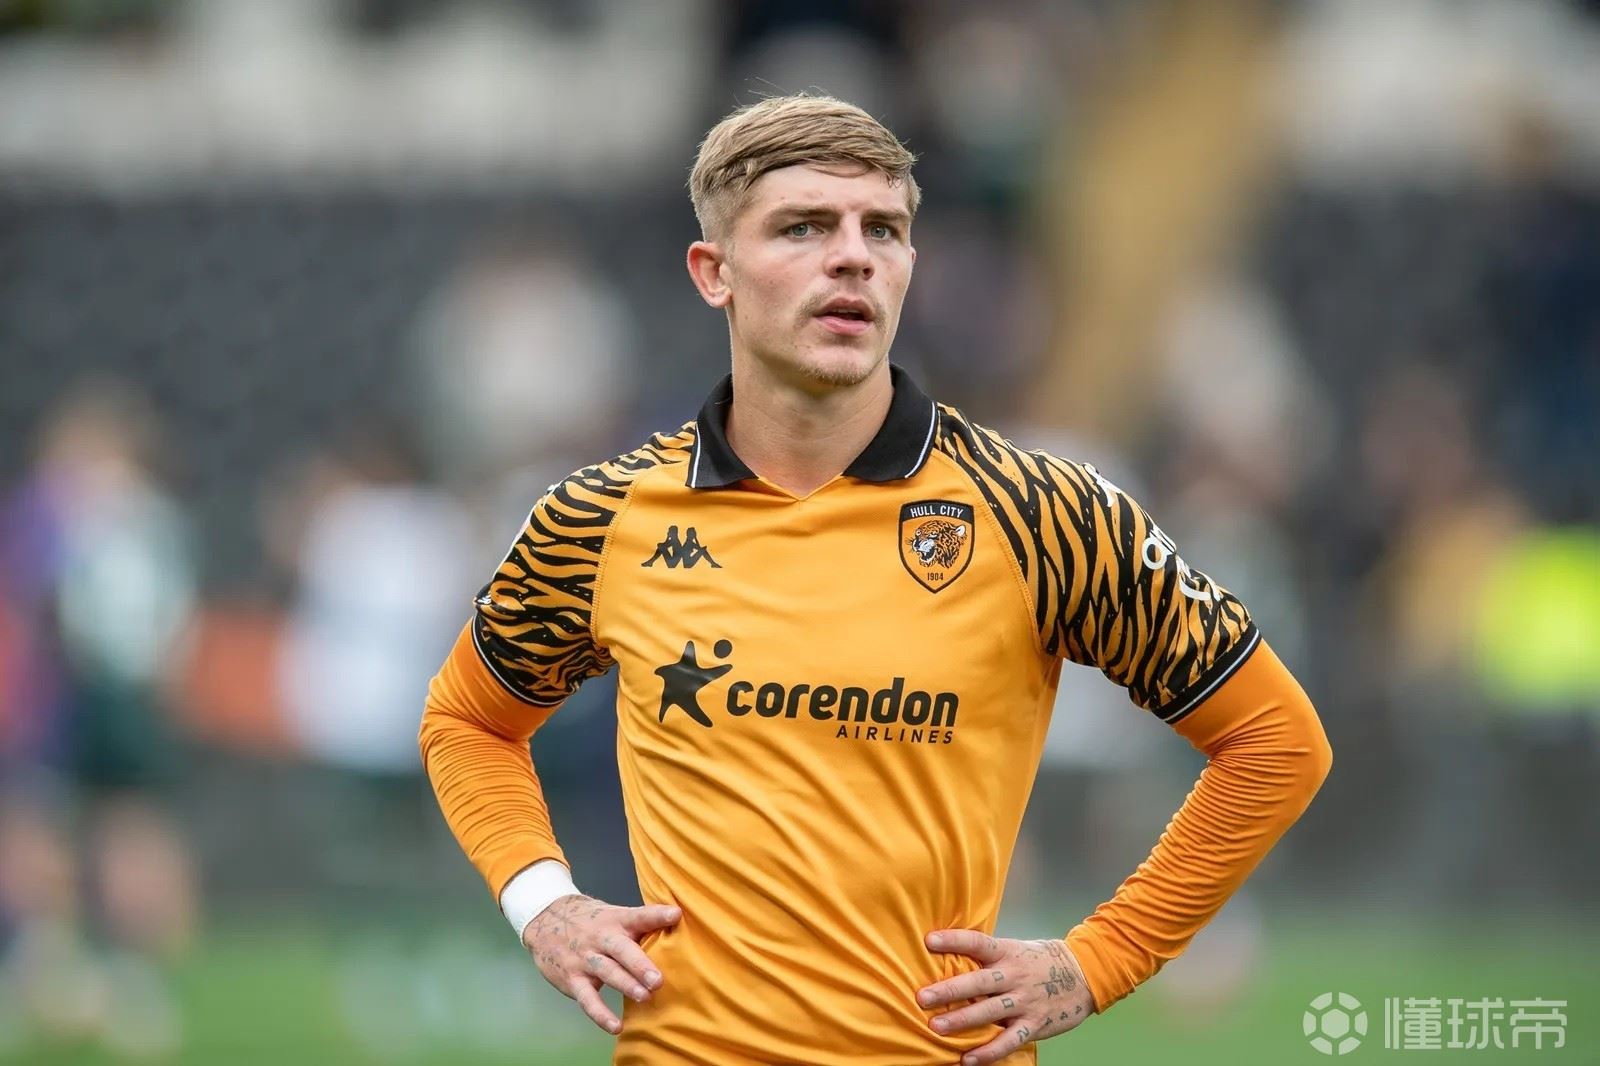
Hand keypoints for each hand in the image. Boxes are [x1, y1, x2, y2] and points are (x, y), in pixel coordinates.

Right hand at [521, 893, 681, 1034]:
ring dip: (626, 985)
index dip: (656, 915)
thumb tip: (678, 923)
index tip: (675, 915)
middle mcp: (601, 938)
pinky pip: (588, 999)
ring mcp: (585, 959)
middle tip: (658, 980)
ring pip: (606, 972)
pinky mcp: (573, 979)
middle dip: (640, 965)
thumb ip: (641, 923)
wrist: (545, 919)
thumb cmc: (591, 921)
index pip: (638, 916)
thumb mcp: (613, 915)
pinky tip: (616, 1026)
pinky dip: (600, 1014)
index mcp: (616, 920)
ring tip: (645, 997)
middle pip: (621, 950)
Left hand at [917, 930, 1093, 1065]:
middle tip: (923, 997)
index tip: (929, 940)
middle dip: (949, 990)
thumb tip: (948, 958)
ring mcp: (1024, 1001)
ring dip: (962, 1021)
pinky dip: (989, 1052)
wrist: (1084, 974)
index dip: (954, 940)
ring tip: (937, 1027)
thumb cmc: (1039, 961)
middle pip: (979, 982)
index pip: (978, 943)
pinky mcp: (1034, 1024)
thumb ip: (987, 957)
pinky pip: (1009, 1041)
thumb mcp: (1015, 949)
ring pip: (990, 1012)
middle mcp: (1014, 976)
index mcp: (1007, 952)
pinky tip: (968, 1059)